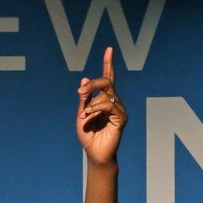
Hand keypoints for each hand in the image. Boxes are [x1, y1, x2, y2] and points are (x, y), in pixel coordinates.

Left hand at [76, 46, 127, 166]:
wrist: (94, 153)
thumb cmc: (88, 135)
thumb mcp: (81, 115)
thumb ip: (84, 99)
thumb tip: (85, 78)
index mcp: (104, 99)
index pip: (108, 77)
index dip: (108, 63)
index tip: (109, 49)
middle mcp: (114, 101)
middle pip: (107, 82)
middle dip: (93, 84)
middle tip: (81, 92)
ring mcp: (119, 109)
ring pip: (107, 93)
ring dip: (92, 102)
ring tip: (85, 115)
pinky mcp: (121, 118)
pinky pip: (110, 105)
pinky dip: (97, 108)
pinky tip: (91, 116)